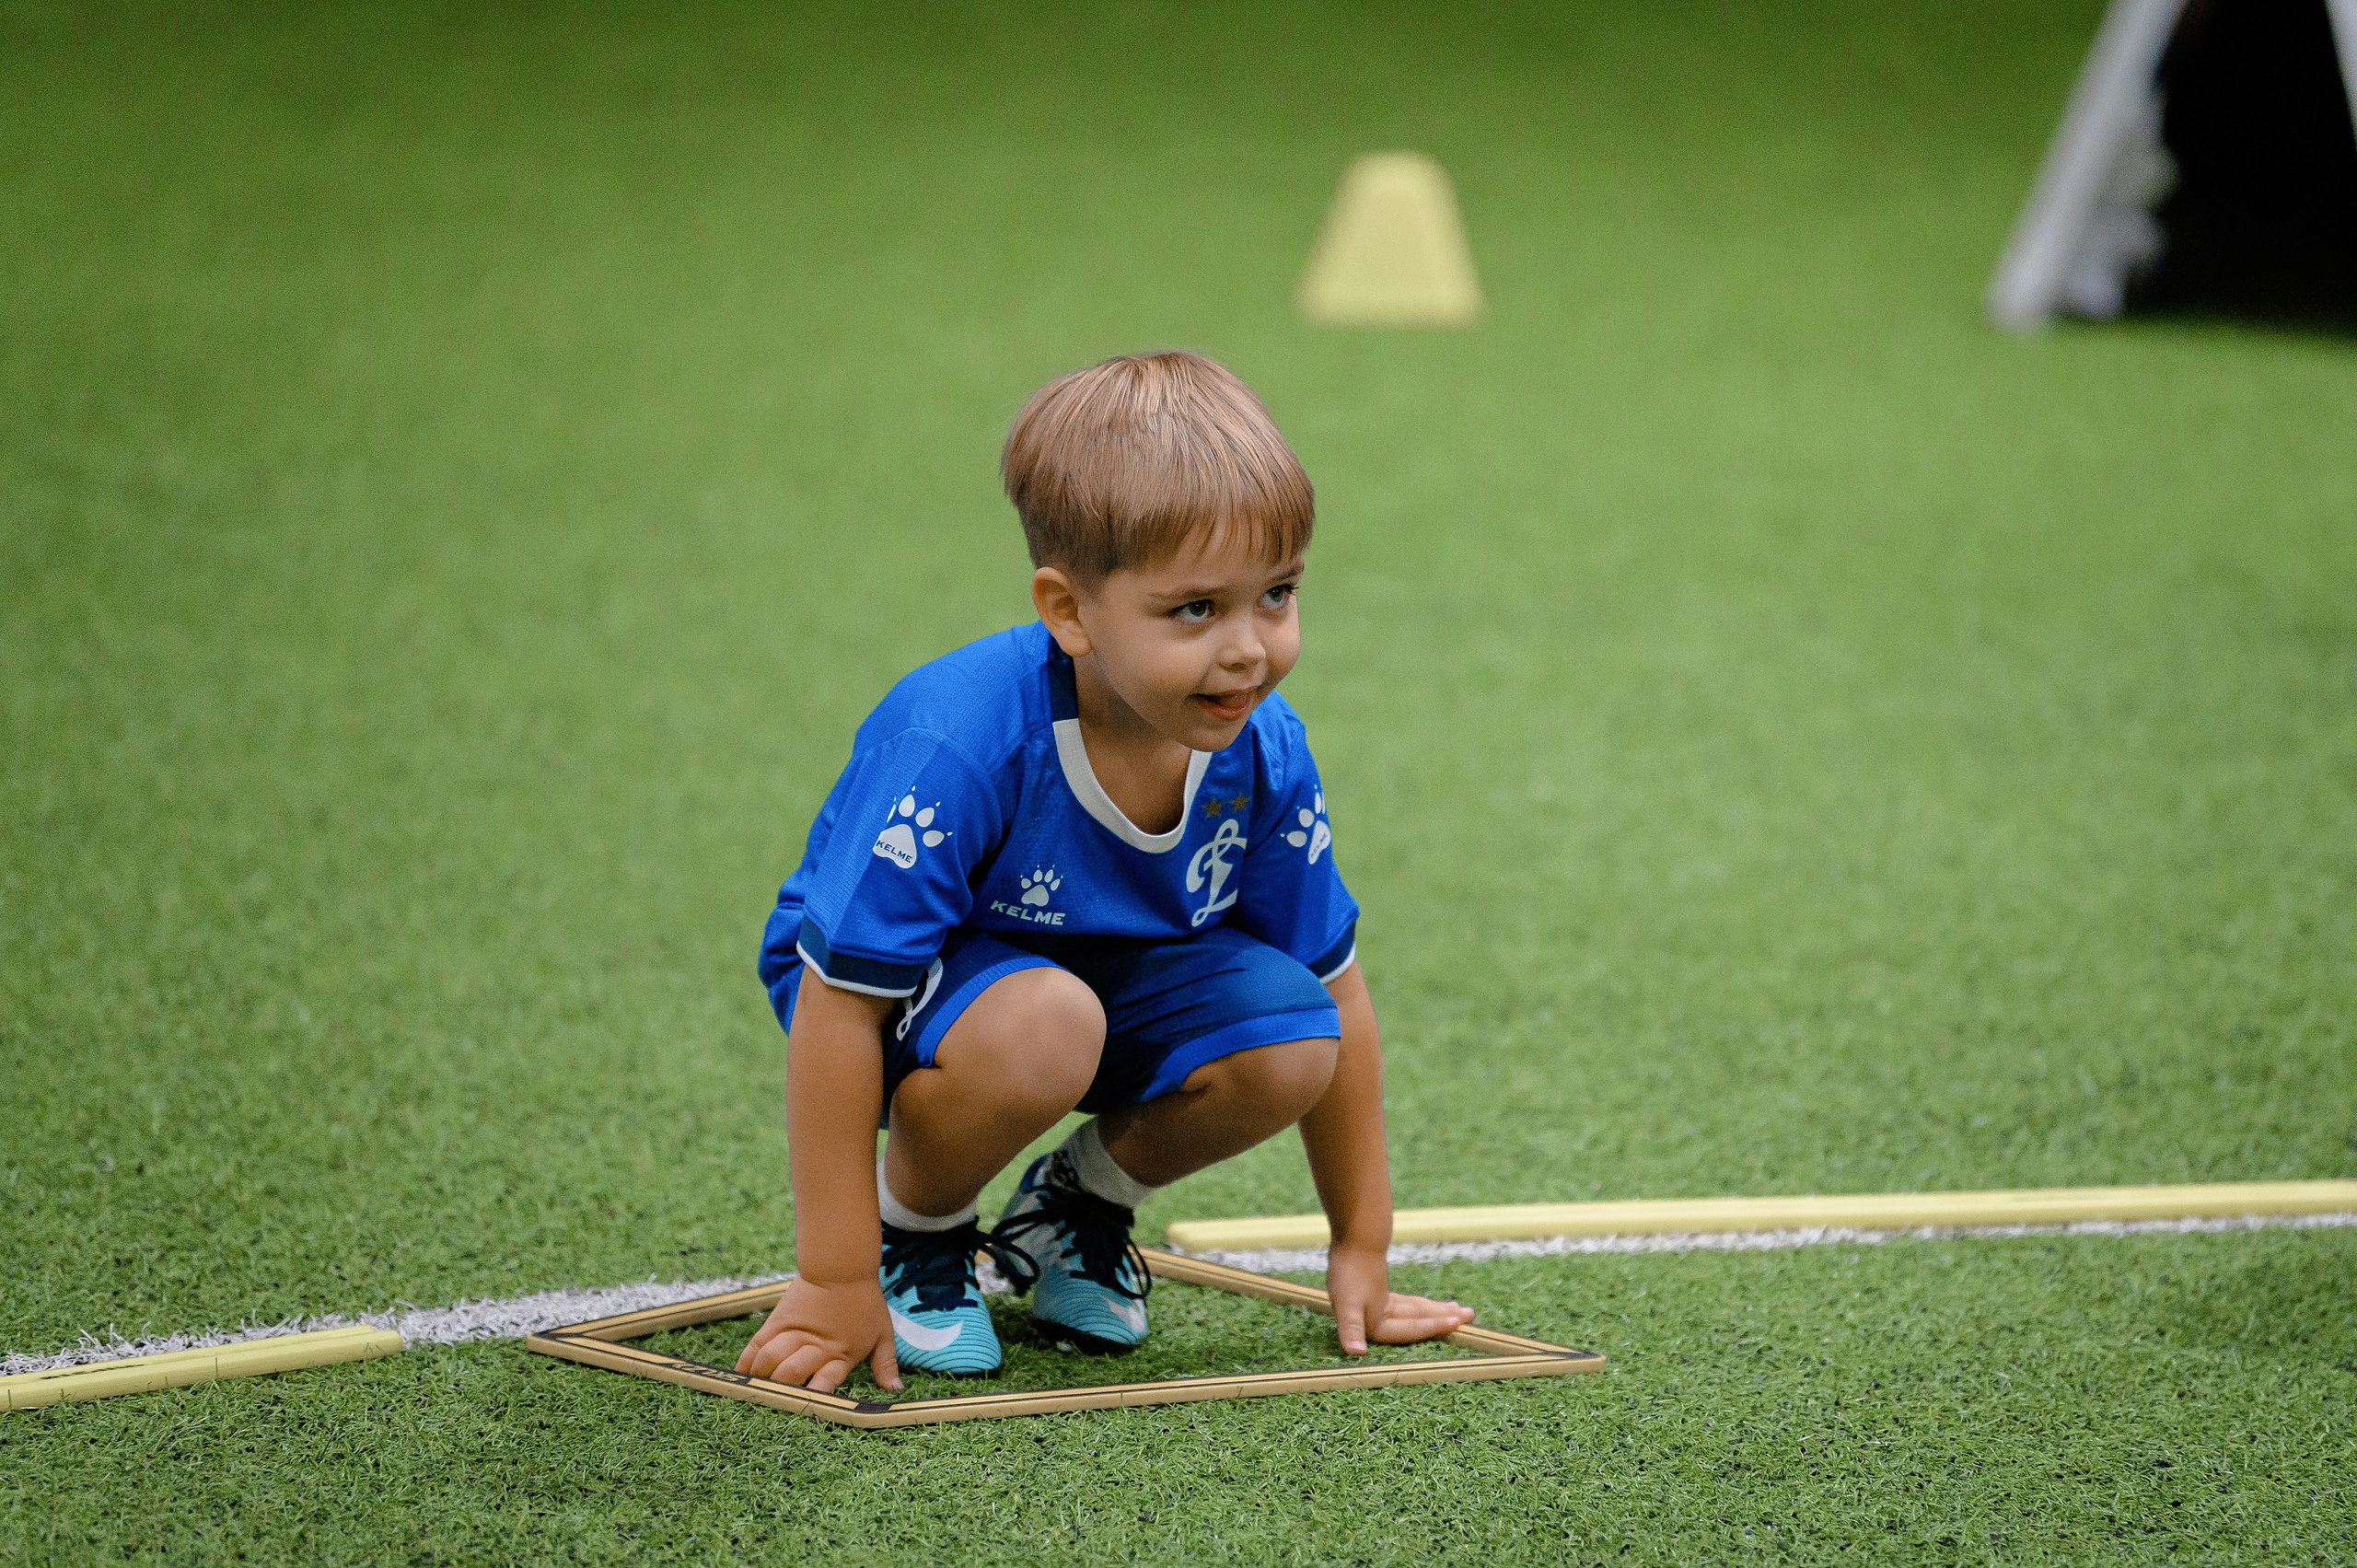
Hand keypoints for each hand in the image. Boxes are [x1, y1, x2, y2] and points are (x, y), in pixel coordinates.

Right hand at [734, 1275, 901, 1392]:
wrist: (842, 1267)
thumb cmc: (865, 1301)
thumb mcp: (882, 1332)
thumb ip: (885, 1364)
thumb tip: (894, 1391)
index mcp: (842, 1355)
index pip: (824, 1384)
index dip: (811, 1401)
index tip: (802, 1414)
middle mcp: (815, 1347)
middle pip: (790, 1374)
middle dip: (780, 1392)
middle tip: (771, 1405)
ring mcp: (794, 1333)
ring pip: (770, 1360)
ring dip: (761, 1378)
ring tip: (755, 1392)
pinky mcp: (776, 1321)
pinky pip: (756, 1345)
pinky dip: (746, 1362)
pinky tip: (741, 1376)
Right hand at [1323, 1243, 1474, 1354]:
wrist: (1348, 1241)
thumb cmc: (1346, 1273)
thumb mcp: (1348, 1304)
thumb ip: (1351, 1329)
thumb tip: (1355, 1352)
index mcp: (1372, 1327)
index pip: (1409, 1330)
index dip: (1431, 1328)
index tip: (1455, 1322)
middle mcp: (1377, 1322)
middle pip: (1417, 1323)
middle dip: (1442, 1320)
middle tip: (1470, 1315)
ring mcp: (1381, 1309)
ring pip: (1417, 1313)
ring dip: (1438, 1312)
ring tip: (1463, 1311)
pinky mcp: (1382, 1297)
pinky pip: (1412, 1305)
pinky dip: (1427, 1306)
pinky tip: (1440, 1306)